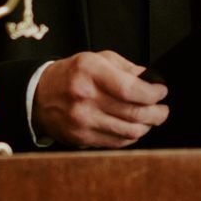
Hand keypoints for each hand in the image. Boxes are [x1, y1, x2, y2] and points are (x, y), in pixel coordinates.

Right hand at [32, 51, 168, 148]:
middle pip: (134, 112)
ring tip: (150, 119)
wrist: (37, 95)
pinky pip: (117, 142)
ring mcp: (82, 120)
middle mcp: (85, 96)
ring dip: (147, 126)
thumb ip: (125, 67)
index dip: (153, 93)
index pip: (132, 89)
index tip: (161, 91)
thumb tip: (150, 80)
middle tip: (163, 109)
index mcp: (90, 71)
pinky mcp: (81, 138)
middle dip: (157, 113)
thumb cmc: (70, 75)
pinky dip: (131, 136)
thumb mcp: (95, 59)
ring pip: (129, 131)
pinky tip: (133, 128)